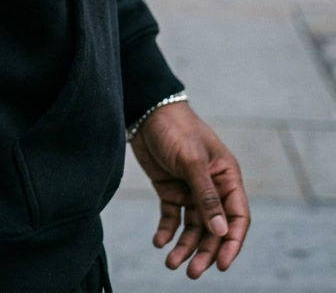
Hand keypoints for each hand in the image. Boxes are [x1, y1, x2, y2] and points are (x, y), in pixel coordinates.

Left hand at [130, 101, 249, 278]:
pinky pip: (172, 217)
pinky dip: (167, 231)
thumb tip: (221, 232)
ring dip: (184, 246)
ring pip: (193, 227)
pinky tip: (158, 242)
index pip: (237, 217)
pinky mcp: (170, 190)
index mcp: (227, 177)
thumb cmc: (176, 129)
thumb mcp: (192, 161)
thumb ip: (206, 196)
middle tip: (192, 273)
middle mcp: (212, 187)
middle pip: (214, 229)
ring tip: (170, 262)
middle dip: (204, 251)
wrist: (146, 110)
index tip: (221, 265)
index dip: (232, 243)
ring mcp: (191, 190)